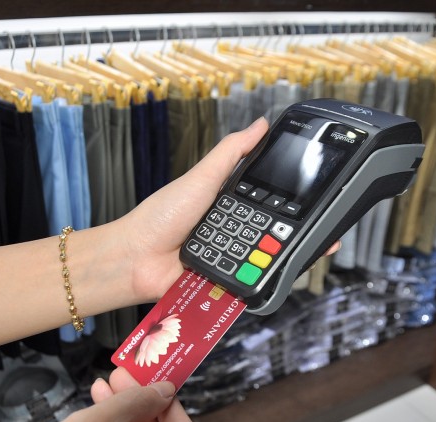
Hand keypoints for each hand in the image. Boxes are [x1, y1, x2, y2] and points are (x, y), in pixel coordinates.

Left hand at [120, 117, 268, 301]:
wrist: (136, 259)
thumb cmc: (160, 217)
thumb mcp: (202, 177)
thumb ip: (232, 151)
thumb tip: (260, 125)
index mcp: (223, 202)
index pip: (261, 199)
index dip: (279, 198)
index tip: (299, 195)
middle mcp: (226, 228)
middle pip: (263, 230)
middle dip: (269, 232)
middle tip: (281, 231)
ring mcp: (223, 255)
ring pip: (255, 258)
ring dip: (255, 257)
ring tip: (256, 253)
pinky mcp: (219, 280)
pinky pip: (241, 282)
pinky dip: (243, 279)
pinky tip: (244, 273)